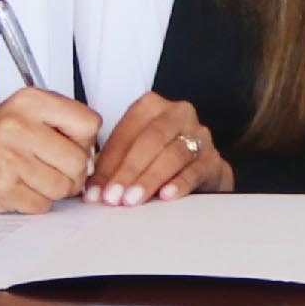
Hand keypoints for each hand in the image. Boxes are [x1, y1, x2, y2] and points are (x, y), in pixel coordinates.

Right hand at [0, 88, 101, 212]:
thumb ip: (63, 125)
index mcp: (31, 100)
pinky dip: (35, 203)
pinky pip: (41, 205)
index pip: (90, 123)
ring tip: (32, 179)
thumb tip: (99, 156)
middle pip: (80, 161)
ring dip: (54, 190)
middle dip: (73, 172)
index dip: (85, 141)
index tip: (69, 145)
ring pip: (63, 187)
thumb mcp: (25, 114)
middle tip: (52, 169)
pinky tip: (18, 190)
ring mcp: (7, 157)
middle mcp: (18, 125)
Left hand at [88, 95, 232, 204]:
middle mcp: (177, 114)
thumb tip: (92, 193)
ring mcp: (199, 134)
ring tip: (133, 199)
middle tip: (113, 196)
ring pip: (174, 153)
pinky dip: (180, 183)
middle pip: (151, 139)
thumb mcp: (130, 154)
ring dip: (150, 178)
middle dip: (129, 170)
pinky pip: (196, 169)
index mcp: (151, 106)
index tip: (95, 191)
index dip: (108, 164)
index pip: (126, 133)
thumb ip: (110, 168)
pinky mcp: (212, 157)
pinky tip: (166, 195)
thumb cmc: (156, 156)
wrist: (197, 166)